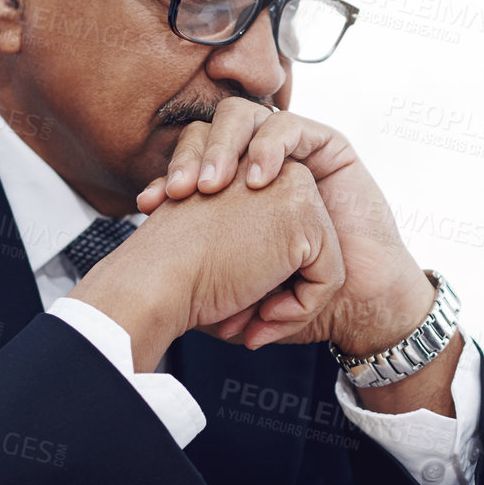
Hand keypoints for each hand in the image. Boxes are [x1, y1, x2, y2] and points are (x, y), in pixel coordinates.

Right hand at [68, 161, 343, 370]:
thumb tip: (282, 293)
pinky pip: (328, 279)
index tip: (222, 305)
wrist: (155, 283)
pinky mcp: (306, 217)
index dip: (259, 284)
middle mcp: (272, 169)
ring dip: (287, 301)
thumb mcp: (220, 248)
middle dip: (277, 290)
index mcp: (249, 172)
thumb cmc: (173, 276)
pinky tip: (260, 314)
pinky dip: (300, 308)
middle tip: (236, 314)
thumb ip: (254, 247)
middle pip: (303, 247)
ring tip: (244, 315)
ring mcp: (293, 188)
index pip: (280, 238)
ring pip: (319, 262)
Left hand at [135, 98, 433, 356]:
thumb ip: (202, 277)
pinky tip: (258, 179)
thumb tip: (167, 279)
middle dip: (190, 156)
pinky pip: (289, 126)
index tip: (151, 206)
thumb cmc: (296, 299)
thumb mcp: (236, 289)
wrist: (355, 305)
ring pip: (245, 117)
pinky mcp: (327, 147)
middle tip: (182, 191)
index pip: (187, 161)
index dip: (165, 177)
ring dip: (224, 146)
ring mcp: (293, 153)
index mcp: (231, 191)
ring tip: (215, 184)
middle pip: (209, 131)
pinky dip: (269, 146)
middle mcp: (259, 164)